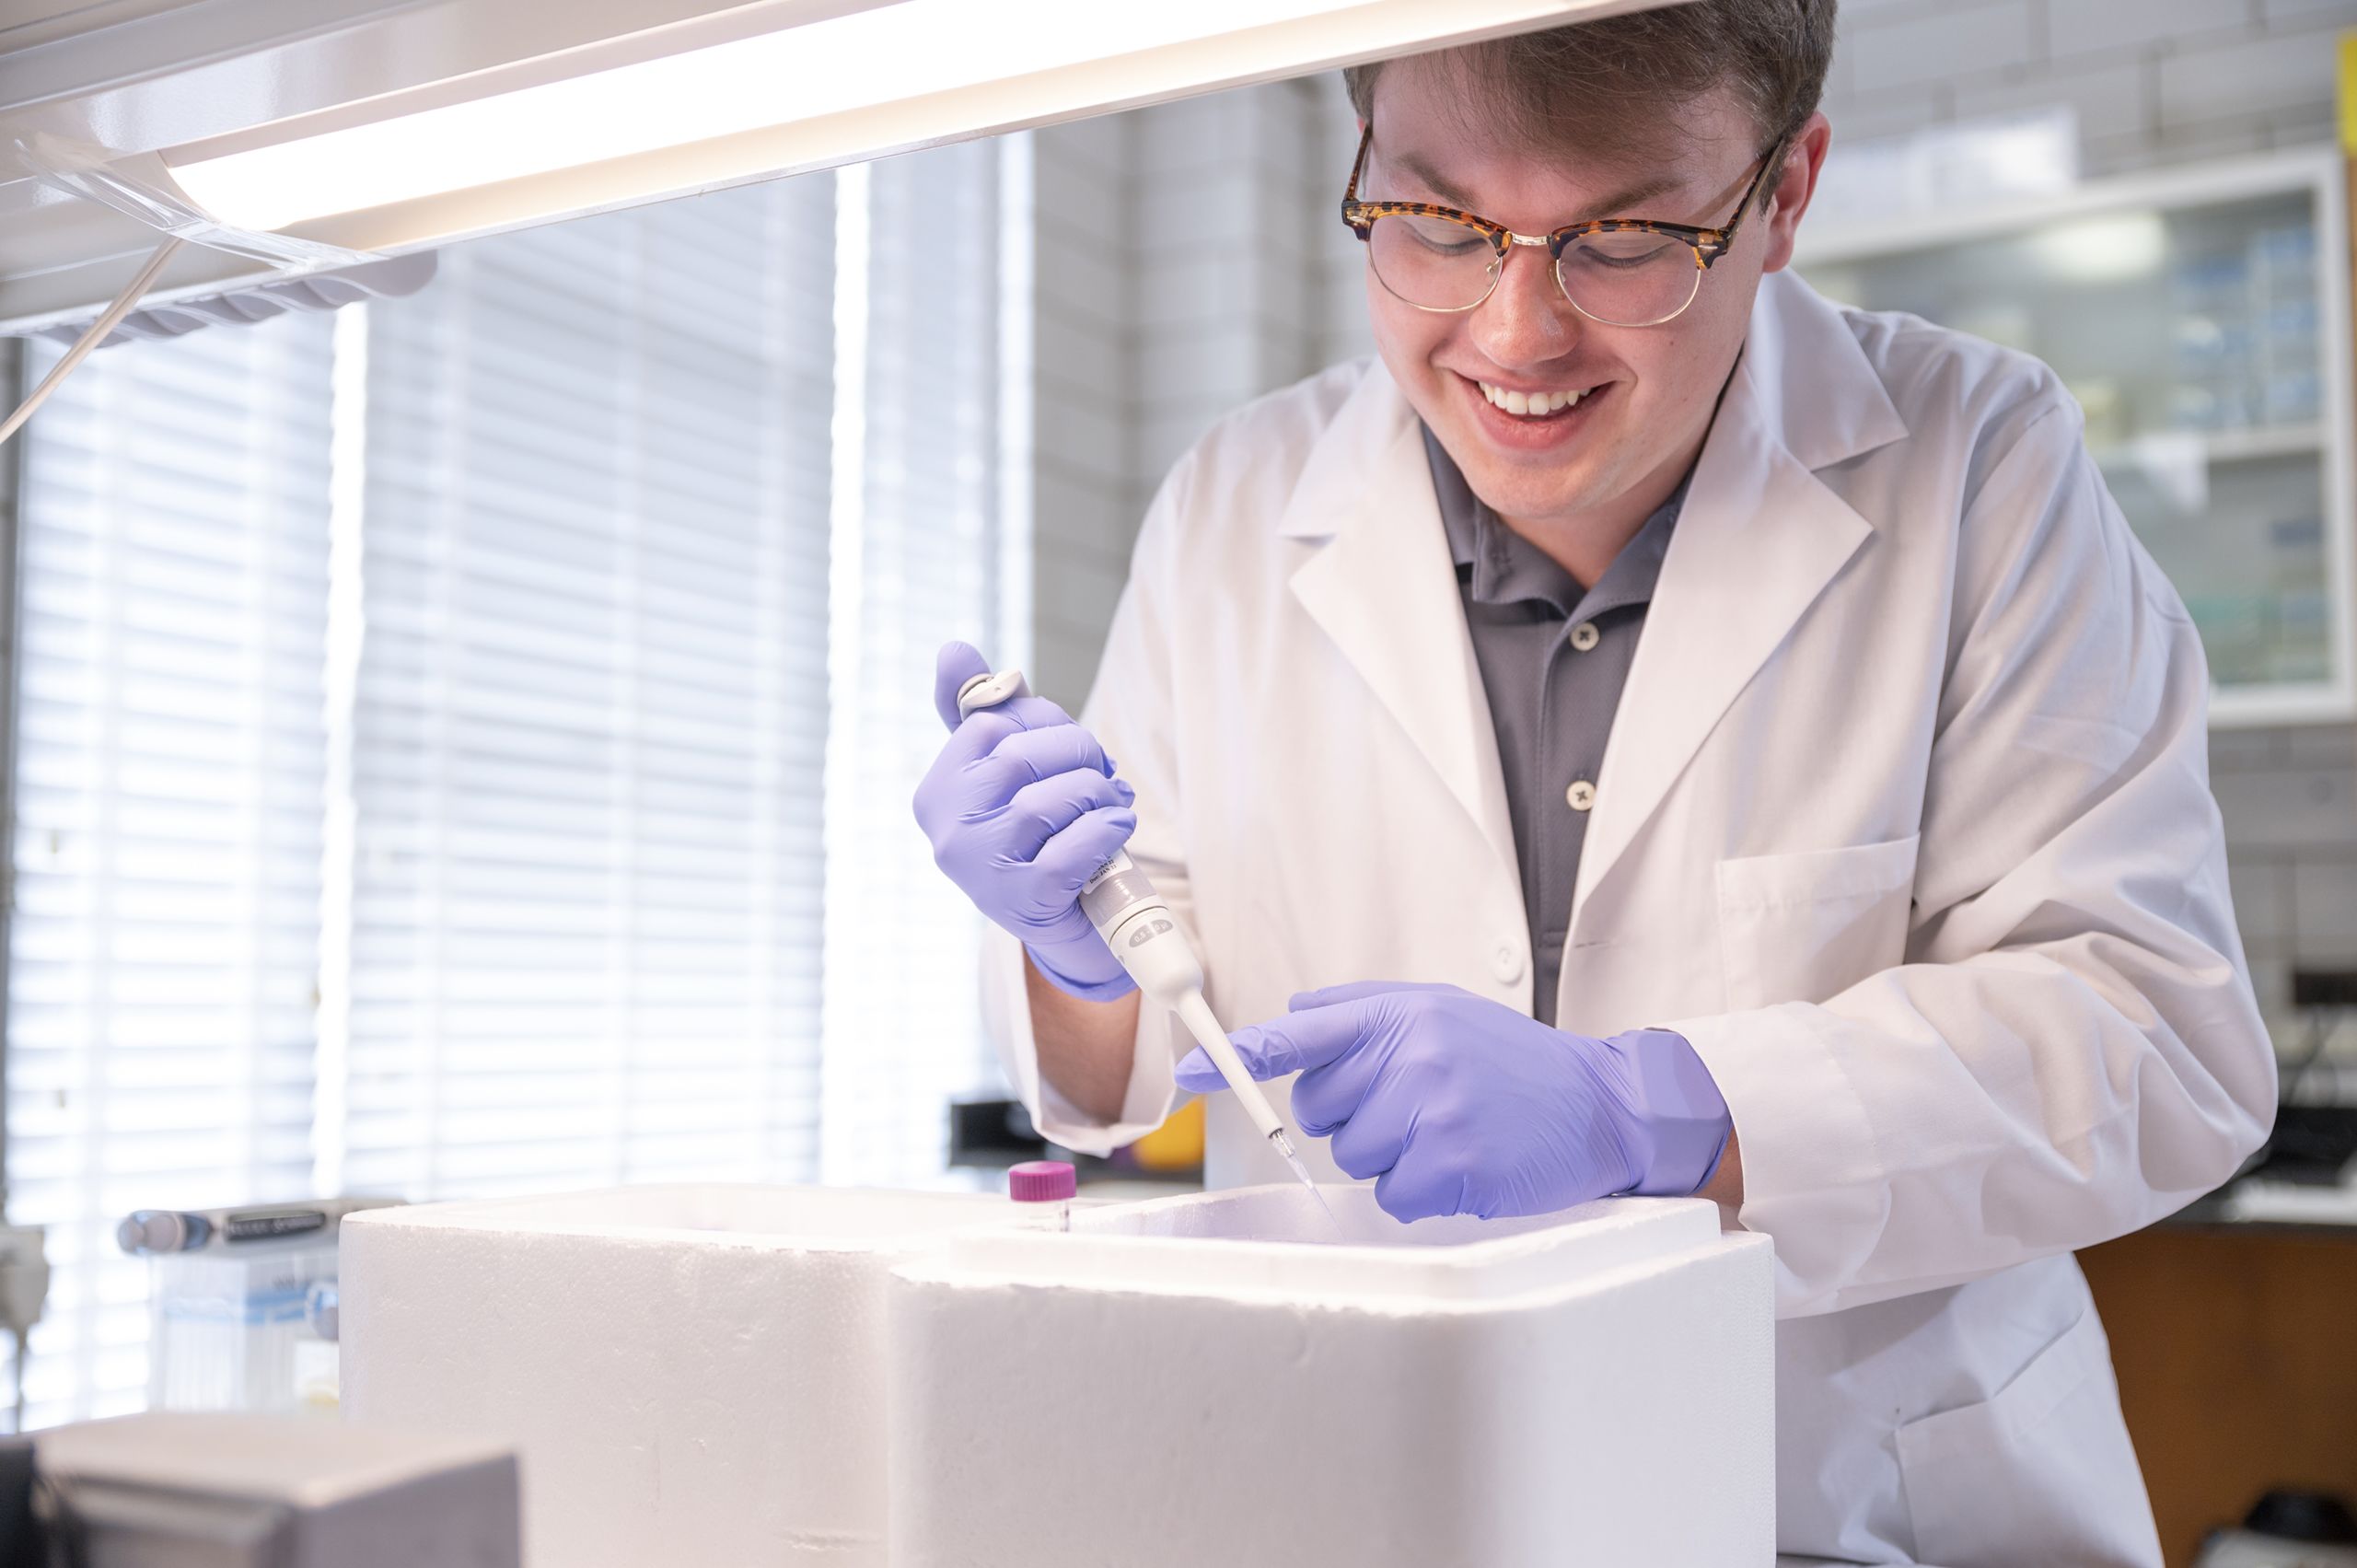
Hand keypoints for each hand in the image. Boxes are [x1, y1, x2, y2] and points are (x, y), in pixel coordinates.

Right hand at [912, 642, 1136, 998]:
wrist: (1074, 925)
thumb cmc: (1041, 839)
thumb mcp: (1009, 775)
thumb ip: (983, 712)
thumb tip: (952, 650)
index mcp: (936, 792)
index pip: (991, 723)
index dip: (1046, 721)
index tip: (1071, 745)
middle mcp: (947, 832)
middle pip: (1021, 757)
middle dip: (1080, 754)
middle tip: (1104, 772)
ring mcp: (980, 871)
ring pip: (1049, 800)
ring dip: (1098, 795)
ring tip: (1111, 806)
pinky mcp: (1023, 901)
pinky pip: (1073, 846)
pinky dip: (1107, 830)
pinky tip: (1117, 831)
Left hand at [1175, 982, 1730, 1221]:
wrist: (1605, 1105)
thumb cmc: (1514, 1063)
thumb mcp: (1442, 1011)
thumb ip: (1364, 1012)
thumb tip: (1292, 1016)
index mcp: (1401, 1014)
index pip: (1300, 1033)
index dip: (1236, 1057)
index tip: (1189, 1073)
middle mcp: (1411, 1056)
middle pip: (1322, 1110)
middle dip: (1358, 1117)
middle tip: (1419, 1107)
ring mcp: (1432, 1112)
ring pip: (1354, 1159)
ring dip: (1393, 1158)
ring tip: (1450, 1133)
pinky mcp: (1453, 1166)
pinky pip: (1394, 1196)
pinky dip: (1424, 1192)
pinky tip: (1465, 1165)